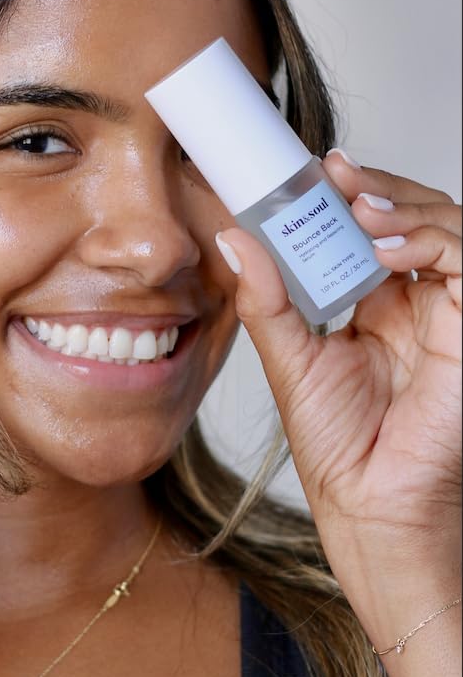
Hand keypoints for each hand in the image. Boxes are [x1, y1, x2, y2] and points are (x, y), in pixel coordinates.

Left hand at [217, 149, 460, 631]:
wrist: (370, 505)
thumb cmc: (338, 446)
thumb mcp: (290, 357)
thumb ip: (268, 298)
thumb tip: (234, 238)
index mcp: (371, 305)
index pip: (365, 230)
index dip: (345, 195)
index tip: (311, 170)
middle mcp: (414, 302)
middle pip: (409, 217)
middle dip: (374, 188)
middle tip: (335, 173)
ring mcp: (448, 312)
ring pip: (446, 227)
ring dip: (403, 205)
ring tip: (357, 205)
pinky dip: (432, 239)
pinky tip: (387, 244)